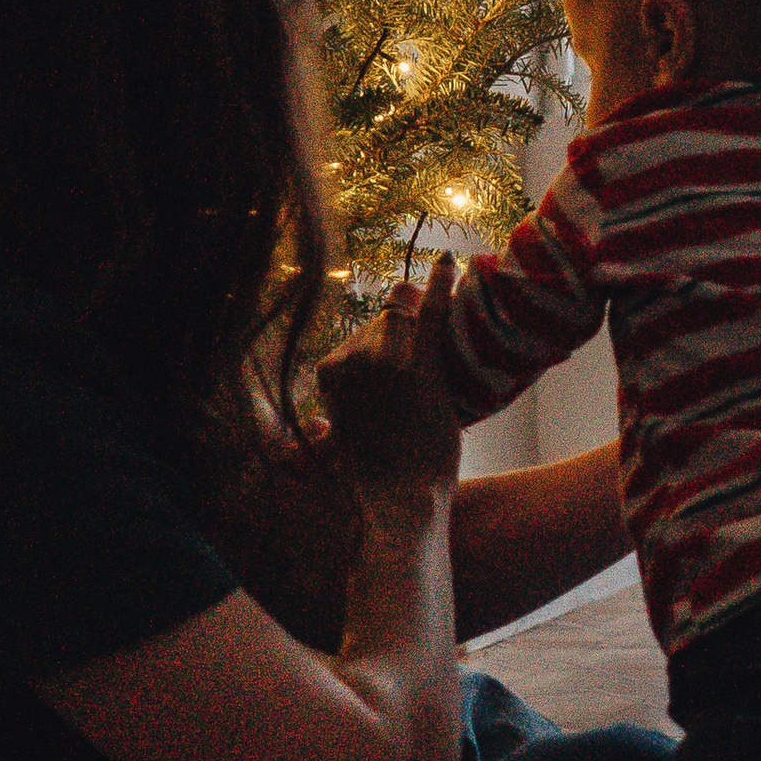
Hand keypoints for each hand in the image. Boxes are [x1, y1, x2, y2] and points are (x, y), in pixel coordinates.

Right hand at [319, 256, 462, 507]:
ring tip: (432, 367)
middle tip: (419, 380)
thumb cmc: (377, 474)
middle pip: (384, 322)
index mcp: (329, 372)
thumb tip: (310, 428)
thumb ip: (333, 418)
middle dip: (404, 339)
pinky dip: (440, 285)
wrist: (401, 497)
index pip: (360, 337)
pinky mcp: (419, 363)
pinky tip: (449, 263)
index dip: (383, 347)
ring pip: (406, 319)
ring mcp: (385, 358)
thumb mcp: (341, 441)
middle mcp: (351, 358)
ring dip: (421, 331)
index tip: (396, 361)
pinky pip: (429, 312)